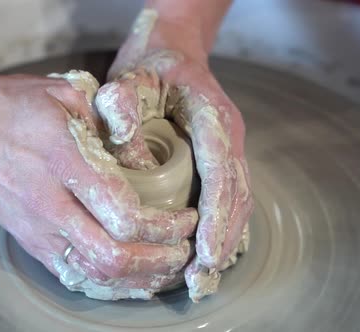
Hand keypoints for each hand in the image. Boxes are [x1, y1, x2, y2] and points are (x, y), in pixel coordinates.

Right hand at [0, 72, 197, 299]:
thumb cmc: (10, 105)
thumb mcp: (66, 94)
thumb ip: (111, 123)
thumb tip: (148, 157)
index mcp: (63, 161)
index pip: (124, 214)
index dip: (165, 226)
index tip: (186, 217)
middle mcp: (48, 204)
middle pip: (113, 256)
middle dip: (159, 260)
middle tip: (183, 249)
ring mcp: (35, 229)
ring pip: (93, 274)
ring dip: (137, 279)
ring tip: (166, 267)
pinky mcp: (28, 241)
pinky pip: (73, 275)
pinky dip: (108, 284)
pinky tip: (132, 279)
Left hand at [96, 8, 252, 300]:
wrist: (171, 50)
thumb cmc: (151, 66)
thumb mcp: (129, 77)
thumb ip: (122, 107)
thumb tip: (132, 163)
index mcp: (213, 116)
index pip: (221, 173)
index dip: (217, 217)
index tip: (207, 253)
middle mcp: (228, 136)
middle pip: (237, 195)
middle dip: (223, 240)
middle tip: (202, 279)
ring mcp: (227, 148)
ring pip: (237, 201)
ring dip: (224, 240)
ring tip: (203, 277)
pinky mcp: (218, 159)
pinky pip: (227, 198)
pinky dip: (220, 228)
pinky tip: (206, 253)